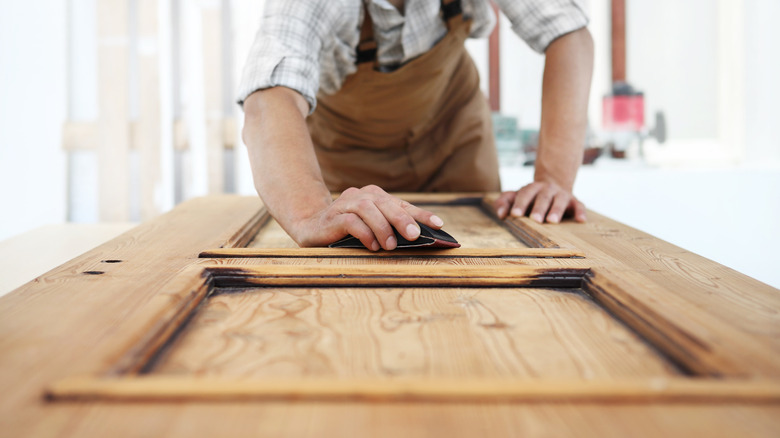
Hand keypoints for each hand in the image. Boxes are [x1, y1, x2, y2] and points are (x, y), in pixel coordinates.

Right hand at [289, 185, 443, 249]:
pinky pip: (350, 221)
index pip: (402, 203)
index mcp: (374, 196)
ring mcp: (345, 204)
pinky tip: (372, 246)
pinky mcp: (332, 217)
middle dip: (402, 219)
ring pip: (367, 209)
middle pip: (385, 203)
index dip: (421, 213)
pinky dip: (364, 233)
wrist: (310, 228)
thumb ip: (390, 229)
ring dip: (382, 227)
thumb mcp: (371, 229)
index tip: (439, 225)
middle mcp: (361, 196)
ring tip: (390, 246)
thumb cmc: (347, 231)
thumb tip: (418, 239)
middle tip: (414, 235)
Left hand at [494, 181, 585, 223]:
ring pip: (560, 201)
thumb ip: (504, 202)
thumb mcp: (516, 197)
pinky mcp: (574, 202)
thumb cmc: (530, 197)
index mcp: (532, 188)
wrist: (553, 185)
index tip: (515, 214)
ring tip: (552, 221)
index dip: (520, 204)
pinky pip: (579, 205)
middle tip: (534, 219)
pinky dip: (580, 212)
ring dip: (556, 210)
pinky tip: (581, 220)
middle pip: (543, 197)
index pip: (525, 194)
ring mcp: (561, 195)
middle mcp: (547, 189)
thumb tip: (500, 214)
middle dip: (539, 208)